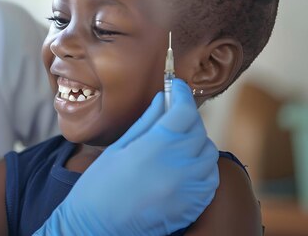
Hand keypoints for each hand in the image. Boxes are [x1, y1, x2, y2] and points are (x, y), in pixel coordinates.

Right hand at [35, 79, 218, 235]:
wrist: (97, 227)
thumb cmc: (99, 186)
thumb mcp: (118, 147)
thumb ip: (146, 122)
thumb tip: (163, 99)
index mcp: (155, 147)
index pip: (183, 110)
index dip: (182, 94)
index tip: (177, 86)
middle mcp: (179, 166)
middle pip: (198, 130)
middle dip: (187, 118)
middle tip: (172, 114)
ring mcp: (190, 188)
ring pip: (208, 153)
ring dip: (196, 143)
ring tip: (176, 143)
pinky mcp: (194, 205)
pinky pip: (210, 177)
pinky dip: (201, 167)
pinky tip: (183, 166)